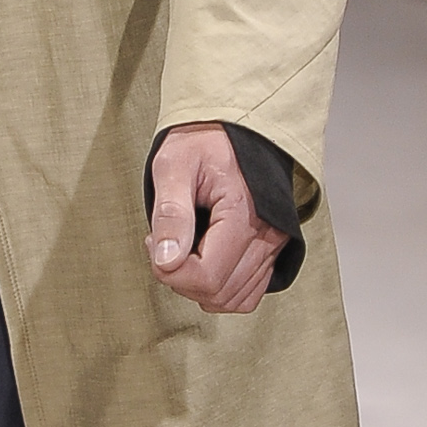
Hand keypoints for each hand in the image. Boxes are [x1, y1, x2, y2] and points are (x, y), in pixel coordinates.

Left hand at [147, 123, 287, 315]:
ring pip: (234, 300)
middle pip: (219, 293)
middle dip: (180, 279)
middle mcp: (267, 234)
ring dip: (199, 287)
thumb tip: (166, 259)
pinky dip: (220, 289)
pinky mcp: (271, 250)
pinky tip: (201, 261)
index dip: (171, 272)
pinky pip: (247, 293)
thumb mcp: (175, 165)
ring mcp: (273, 245)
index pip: (208, 276)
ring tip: (181, 250)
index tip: (153, 242)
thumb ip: (170, 213)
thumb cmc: (204, 140)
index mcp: (243, 212)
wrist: (235, 126)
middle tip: (163, 244)